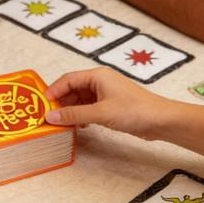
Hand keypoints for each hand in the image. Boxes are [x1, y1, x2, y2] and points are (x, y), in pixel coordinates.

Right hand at [45, 68, 174, 139]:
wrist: (161, 121)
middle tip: (49, 117)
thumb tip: (49, 117)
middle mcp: (100, 82)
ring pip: (80, 100)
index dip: (53, 91)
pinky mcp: (110, 106)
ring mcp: (106, 94)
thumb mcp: (100, 113)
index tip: (41, 105)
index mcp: (97, 76)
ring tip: (61, 124)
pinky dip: (81, 116)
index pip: (68, 79)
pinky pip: (89, 108)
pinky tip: (78, 126)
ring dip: (70, 111)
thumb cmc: (133, 111)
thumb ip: (73, 115)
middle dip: (60, 102)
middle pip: (72, 89)